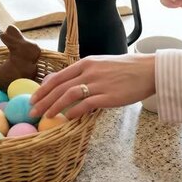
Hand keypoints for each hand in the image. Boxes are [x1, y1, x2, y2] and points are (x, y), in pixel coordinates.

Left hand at [29, 54, 155, 118]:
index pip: (58, 76)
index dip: (44, 88)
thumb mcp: (101, 64)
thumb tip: (68, 83)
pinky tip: (67, 118)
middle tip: (32, 111)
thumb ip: (85, 72)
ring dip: (55, 107)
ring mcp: (98, 84)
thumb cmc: (126, 69)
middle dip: (43, 100)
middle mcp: (89, 72)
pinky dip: (74, 112)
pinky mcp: (108, 96)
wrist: (148, 70)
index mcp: (86, 63)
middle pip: (59, 87)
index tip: (34, 98)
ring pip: (69, 95)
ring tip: (46, 116)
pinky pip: (86, 105)